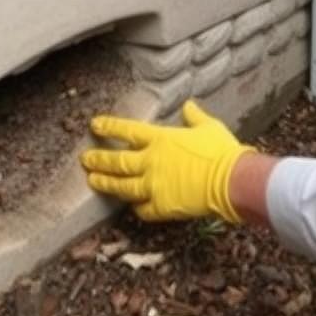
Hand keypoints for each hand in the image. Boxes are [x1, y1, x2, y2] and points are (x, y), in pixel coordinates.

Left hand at [81, 100, 254, 222]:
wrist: (230, 180)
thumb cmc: (221, 150)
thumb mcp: (208, 127)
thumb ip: (195, 117)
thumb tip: (188, 106)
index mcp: (161, 139)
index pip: (128, 131)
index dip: (110, 127)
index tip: (95, 125)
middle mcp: (152, 161)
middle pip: (118, 161)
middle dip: (99, 160)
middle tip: (85, 160)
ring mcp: (154, 185)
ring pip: (123, 186)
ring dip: (107, 184)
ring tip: (93, 181)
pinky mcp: (162, 206)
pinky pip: (142, 209)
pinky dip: (135, 207)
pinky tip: (131, 206)